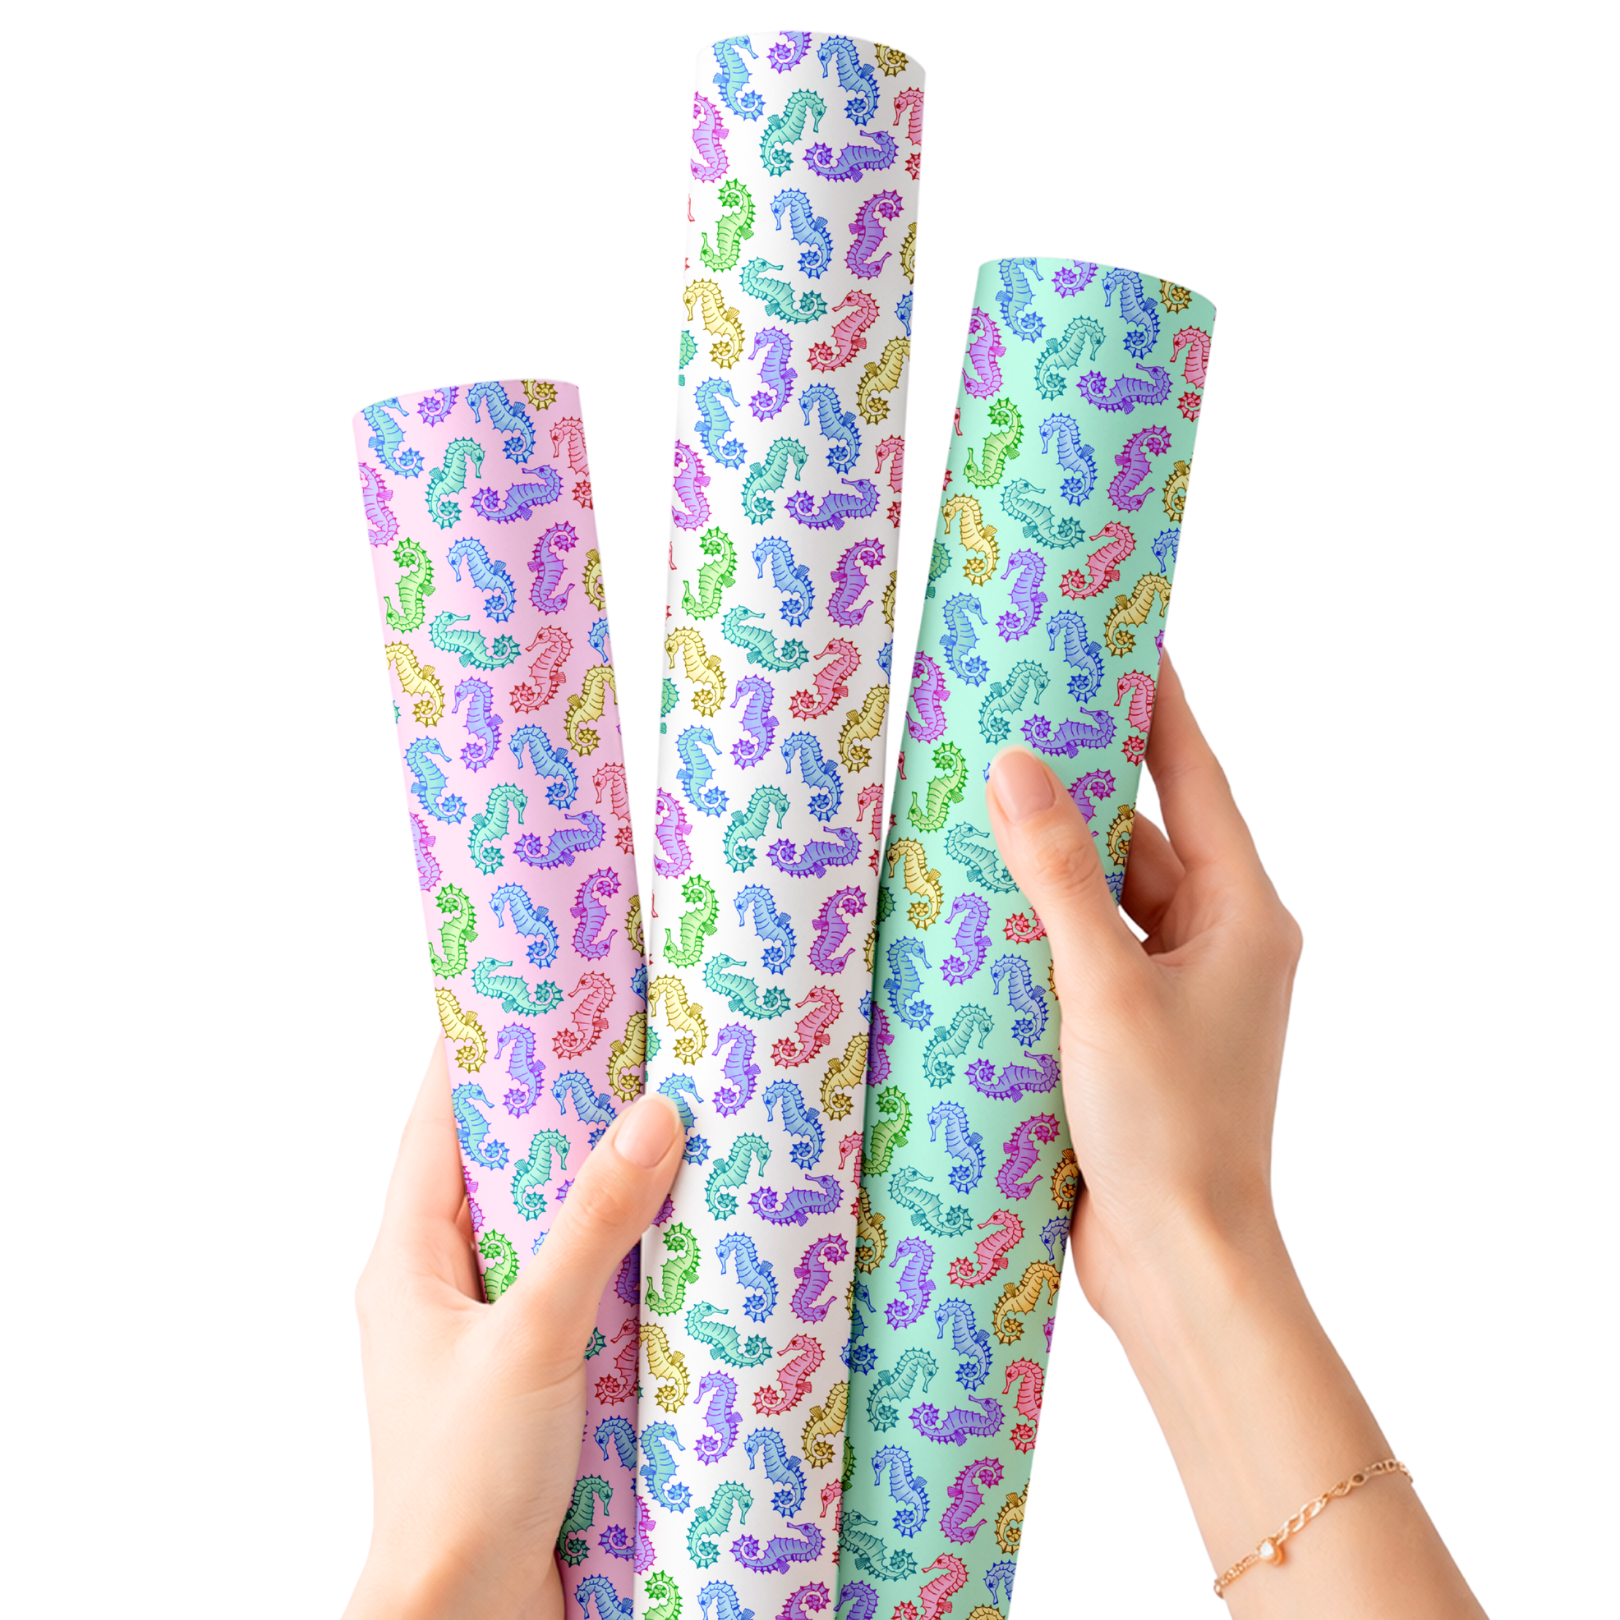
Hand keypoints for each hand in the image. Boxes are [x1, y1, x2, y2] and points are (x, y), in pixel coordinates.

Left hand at [343, 1043, 683, 1619]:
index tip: (542, 983)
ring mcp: (492, 1331)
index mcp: (408, 1257)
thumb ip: (591, 1228)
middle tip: (640, 1043)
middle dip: (565, 1105)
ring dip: (603, 1183)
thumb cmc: (461, 1487)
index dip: (482, 1047)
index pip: (438, 1121)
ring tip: (677, 1121)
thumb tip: (653, 1117)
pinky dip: (625, 1253)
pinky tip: (684, 1235)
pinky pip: (582, 1287)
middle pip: (504, 1163)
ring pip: (549, 1226)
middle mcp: (443, 1284)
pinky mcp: (538, 1377)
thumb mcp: (532, 1340)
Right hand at [986, 651, 1300, 1325]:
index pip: (1195, 776)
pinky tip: (973, 906)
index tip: (1122, 633)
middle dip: (1077, 784)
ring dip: (1046, 864)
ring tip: (970, 804)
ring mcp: (1175, 988)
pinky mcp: (1131, 1032)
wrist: (1181, 1267)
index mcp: (1242, 912)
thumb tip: (1017, 766)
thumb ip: (1058, 876)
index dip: (1158, 702)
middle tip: (1009, 717)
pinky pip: (1081, 950)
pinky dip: (1035, 927)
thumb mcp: (1104, 990)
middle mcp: (1218, 940)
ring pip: (1103, 895)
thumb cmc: (1167, 1131)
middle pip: (1141, 832)